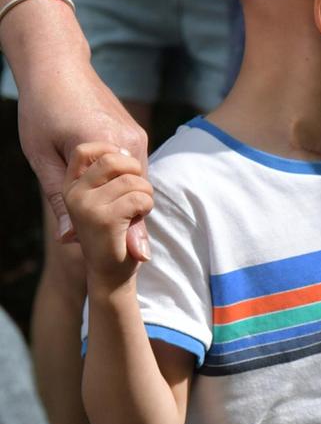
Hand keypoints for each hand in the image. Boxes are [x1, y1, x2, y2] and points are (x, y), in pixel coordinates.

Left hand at [17, 58, 148, 254]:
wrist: (58, 67)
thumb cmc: (41, 109)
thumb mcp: (40, 156)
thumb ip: (60, 197)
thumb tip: (69, 239)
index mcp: (106, 148)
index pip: (125, 201)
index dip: (128, 230)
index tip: (135, 258)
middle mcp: (130, 142)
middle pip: (137, 193)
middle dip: (130, 218)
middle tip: (121, 248)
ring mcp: (136, 136)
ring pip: (138, 181)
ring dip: (126, 200)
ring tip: (112, 223)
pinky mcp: (135, 132)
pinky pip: (135, 166)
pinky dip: (124, 183)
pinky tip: (108, 192)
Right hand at [62, 145, 152, 289]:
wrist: (109, 273)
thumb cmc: (116, 231)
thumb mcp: (111, 197)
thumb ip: (114, 174)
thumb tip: (125, 152)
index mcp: (71, 186)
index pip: (85, 150)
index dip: (113, 151)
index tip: (127, 170)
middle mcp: (73, 193)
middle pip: (113, 158)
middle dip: (136, 173)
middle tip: (135, 195)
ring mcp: (84, 205)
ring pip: (132, 180)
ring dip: (145, 195)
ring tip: (135, 213)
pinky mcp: (102, 219)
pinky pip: (138, 198)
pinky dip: (146, 208)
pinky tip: (136, 222)